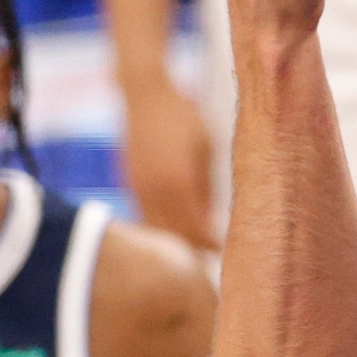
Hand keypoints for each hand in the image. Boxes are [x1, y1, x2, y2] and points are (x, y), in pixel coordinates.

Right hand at [121, 65, 216, 250]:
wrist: (145, 92)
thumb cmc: (184, 116)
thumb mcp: (207, 149)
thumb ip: (207, 187)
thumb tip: (212, 222)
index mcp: (178, 183)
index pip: (196, 230)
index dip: (211, 246)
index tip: (227, 256)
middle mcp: (155, 190)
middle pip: (175, 236)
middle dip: (194, 251)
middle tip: (214, 263)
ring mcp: (138, 187)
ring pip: (156, 229)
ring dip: (175, 243)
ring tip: (195, 255)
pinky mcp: (129, 182)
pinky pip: (144, 215)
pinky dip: (159, 229)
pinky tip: (173, 234)